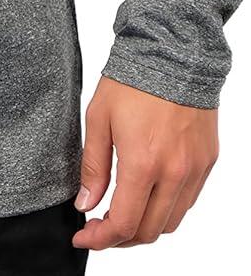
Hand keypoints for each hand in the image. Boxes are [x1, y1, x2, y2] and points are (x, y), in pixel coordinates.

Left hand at [71, 73, 217, 250]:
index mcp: (143, 163)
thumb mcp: (99, 118)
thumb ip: (93, 167)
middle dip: (120, 238)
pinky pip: (187, 200)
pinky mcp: (207, 161)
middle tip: (100, 227)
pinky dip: (167, 208)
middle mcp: (174, 173)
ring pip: (171, 221)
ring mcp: (194, 169)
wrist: (174, 52)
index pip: (124, 224)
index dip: (100, 239)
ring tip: (123, 212)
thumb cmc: (133, 80)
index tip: (84, 236)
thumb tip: (86, 204)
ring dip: (145, 226)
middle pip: (149, 232)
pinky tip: (148, 194)